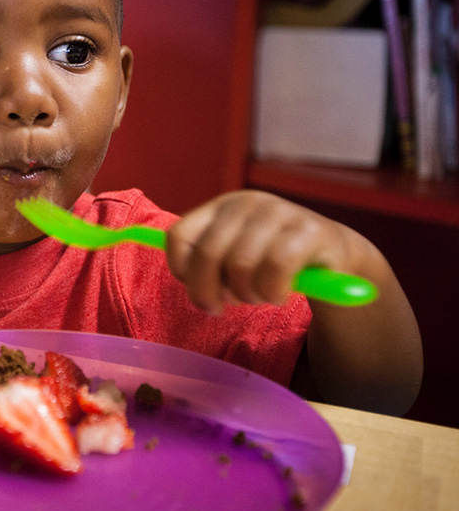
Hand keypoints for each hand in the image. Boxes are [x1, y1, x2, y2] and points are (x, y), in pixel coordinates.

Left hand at [165, 190, 349, 313]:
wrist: (332, 255)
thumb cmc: (271, 261)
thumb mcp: (232, 257)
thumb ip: (206, 263)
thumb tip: (189, 284)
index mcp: (220, 207)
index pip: (178, 236)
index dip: (182, 271)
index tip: (200, 290)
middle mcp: (247, 203)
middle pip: (207, 255)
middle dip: (209, 293)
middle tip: (222, 308)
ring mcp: (279, 211)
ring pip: (240, 265)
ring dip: (246, 295)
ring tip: (258, 297)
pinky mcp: (310, 229)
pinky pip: (276, 268)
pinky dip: (273, 291)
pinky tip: (278, 295)